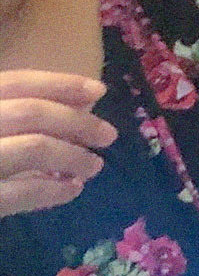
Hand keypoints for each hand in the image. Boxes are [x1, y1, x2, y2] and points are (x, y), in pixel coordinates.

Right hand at [0, 71, 115, 216]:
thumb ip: (12, 110)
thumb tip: (82, 100)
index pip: (13, 81)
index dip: (59, 83)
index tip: (98, 89)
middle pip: (29, 114)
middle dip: (76, 122)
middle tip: (108, 134)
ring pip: (31, 149)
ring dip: (71, 157)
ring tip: (93, 166)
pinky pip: (18, 194)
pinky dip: (51, 191)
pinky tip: (71, 191)